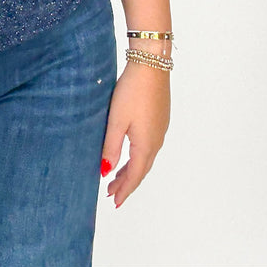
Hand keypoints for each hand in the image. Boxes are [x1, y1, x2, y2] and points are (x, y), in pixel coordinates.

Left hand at [100, 59, 170, 207]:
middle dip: (126, 182)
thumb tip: (106, 170)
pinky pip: (148, 145)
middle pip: (141, 168)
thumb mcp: (117, 120)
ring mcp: (160, 128)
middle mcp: (156, 140)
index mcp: (146, 144)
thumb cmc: (132, 91)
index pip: (135, 175)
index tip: (114, 202)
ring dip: (131, 169)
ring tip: (117, 176)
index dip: (124, 189)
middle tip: (111, 193)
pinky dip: (137, 156)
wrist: (151, 64)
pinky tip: (130, 152)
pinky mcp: (159, 118)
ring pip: (145, 157)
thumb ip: (111, 146)